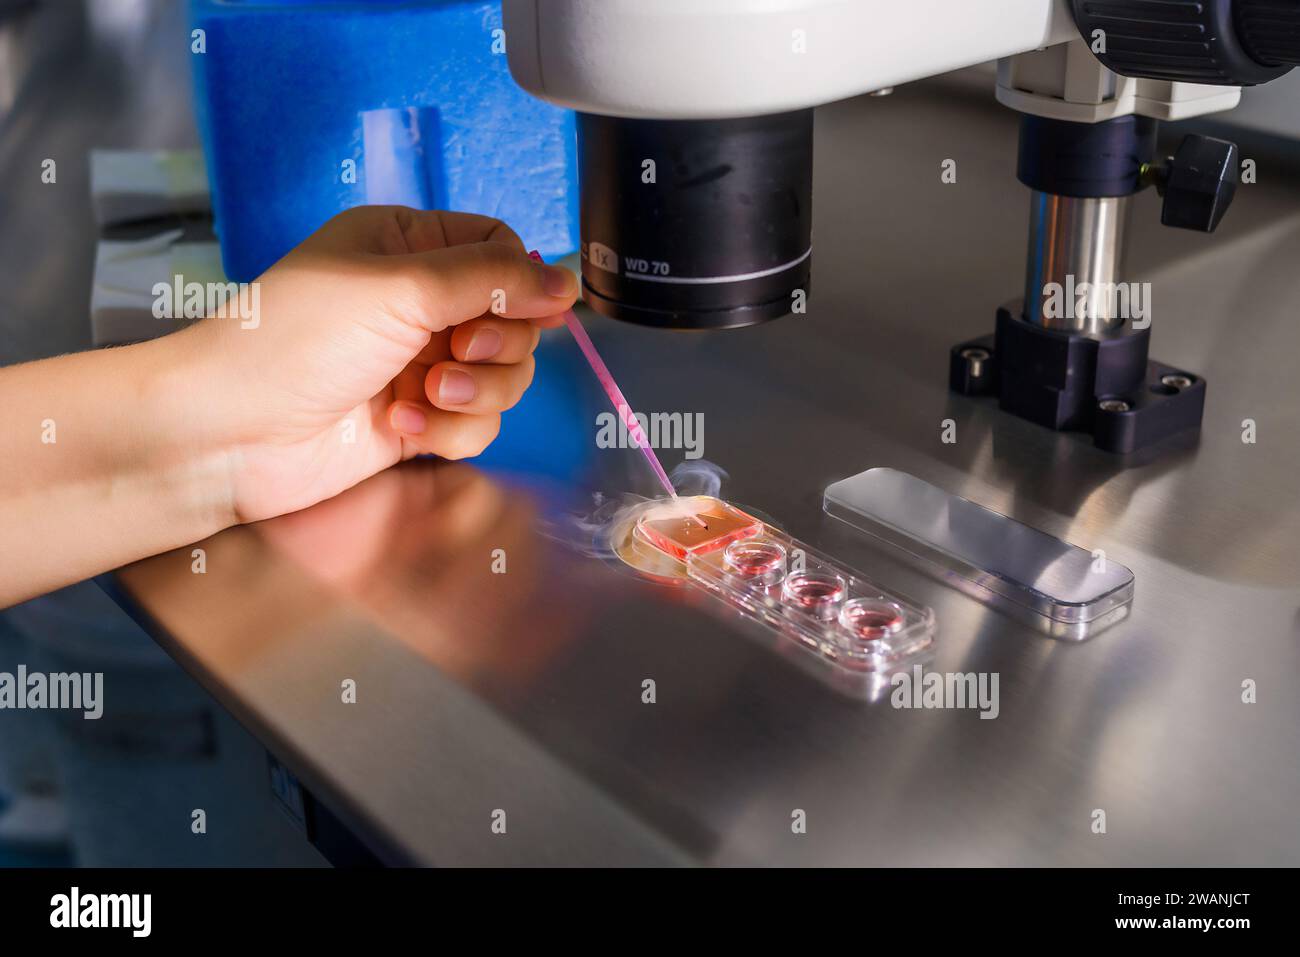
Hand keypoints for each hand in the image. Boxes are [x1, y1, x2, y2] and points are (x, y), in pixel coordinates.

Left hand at [179, 205, 578, 523]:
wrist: (230, 433)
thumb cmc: (297, 339)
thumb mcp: (400, 286)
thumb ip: (494, 278)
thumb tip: (569, 281)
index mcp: (409, 246)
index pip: (503, 250)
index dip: (522, 283)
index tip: (520, 309)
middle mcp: (421, 303)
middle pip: (516, 320)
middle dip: (497, 346)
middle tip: (455, 353)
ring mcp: (422, 365)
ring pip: (505, 378)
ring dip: (475, 392)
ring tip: (422, 395)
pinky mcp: (420, 421)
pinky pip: (478, 424)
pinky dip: (450, 429)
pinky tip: (399, 425)